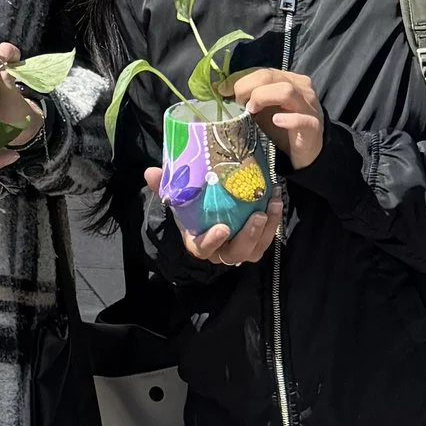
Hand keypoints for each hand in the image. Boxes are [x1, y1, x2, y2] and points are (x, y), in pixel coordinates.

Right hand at [145, 168, 279, 267]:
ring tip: (272, 203)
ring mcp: (240, 249)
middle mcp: (220, 251)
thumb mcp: (176, 197)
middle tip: (257, 215)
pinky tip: (275, 198)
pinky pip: (267, 238)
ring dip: (267, 228)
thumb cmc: (190, 208)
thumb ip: (163, 186)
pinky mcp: (255, 242)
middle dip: (249, 236)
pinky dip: (274, 221)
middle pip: (236, 253)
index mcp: (198, 243)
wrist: (207, 211)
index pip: (203, 249)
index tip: (222, 228)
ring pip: (256, 249)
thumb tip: (150, 172)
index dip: (212, 241)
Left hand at [228, 66, 323, 169]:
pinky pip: (303, 119)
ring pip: (286, 91)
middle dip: (247, 86)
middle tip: (237, 102)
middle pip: (270, 76)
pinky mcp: (313, 127)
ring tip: (252, 111)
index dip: (240, 78)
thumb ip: (246, 97)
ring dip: (263, 97)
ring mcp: (310, 107)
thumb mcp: (262, 109)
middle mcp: (301, 89)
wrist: (305, 153)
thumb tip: (219, 88)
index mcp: (288, 80)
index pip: (262, 71)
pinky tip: (276, 121)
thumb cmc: (281, 128)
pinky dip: (288, 119)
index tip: (223, 90)